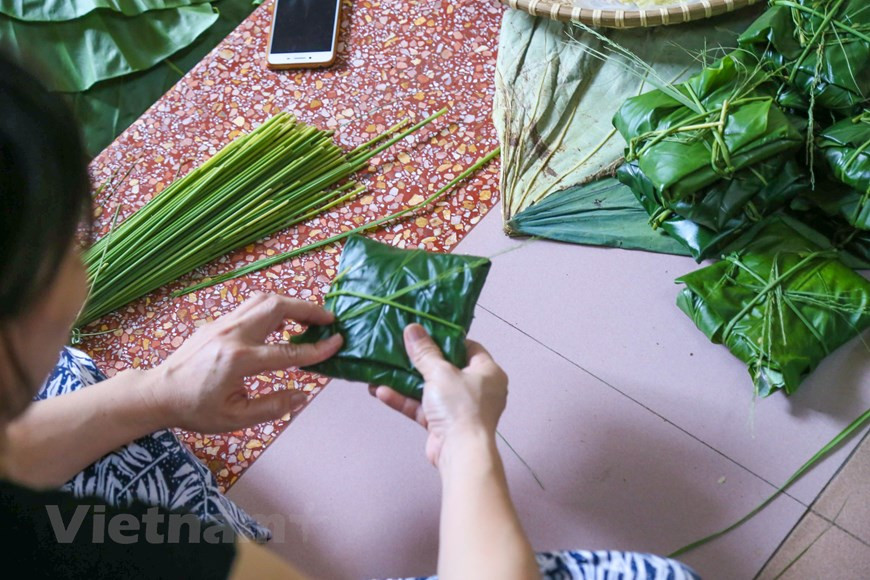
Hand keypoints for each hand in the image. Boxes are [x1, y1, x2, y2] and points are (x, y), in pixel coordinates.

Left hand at [144, 293, 341, 433]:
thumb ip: (273, 406)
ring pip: (264, 300)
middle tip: (328, 320)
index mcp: (239, 359)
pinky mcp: (218, 321)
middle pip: (278, 307)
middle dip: (308, 309)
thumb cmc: (196, 409)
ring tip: (309, 317)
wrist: (158, 392)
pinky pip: (251, 306)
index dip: (317, 349)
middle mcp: (233, 334)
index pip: (288, 351)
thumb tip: (303, 395)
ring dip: (291, 304)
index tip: (337, 343)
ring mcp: (223, 323)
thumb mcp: (236, 418)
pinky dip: (273, 308)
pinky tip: (282, 322)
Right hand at [370, 323, 506, 466]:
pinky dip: (404, 400)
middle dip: (421, 361)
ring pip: (430, 389)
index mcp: (488, 372)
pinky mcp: (443, 424)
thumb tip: (413, 329)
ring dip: (406, 381)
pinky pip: (422, 407)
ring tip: (383, 369)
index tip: (426, 333)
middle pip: (446, 368)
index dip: (447, 340)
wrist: (461, 452)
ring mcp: (460, 408)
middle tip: (401, 348)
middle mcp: (477, 389)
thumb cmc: (461, 407)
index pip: (469, 348)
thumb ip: (424, 352)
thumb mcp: (440, 372)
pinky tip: (381, 391)